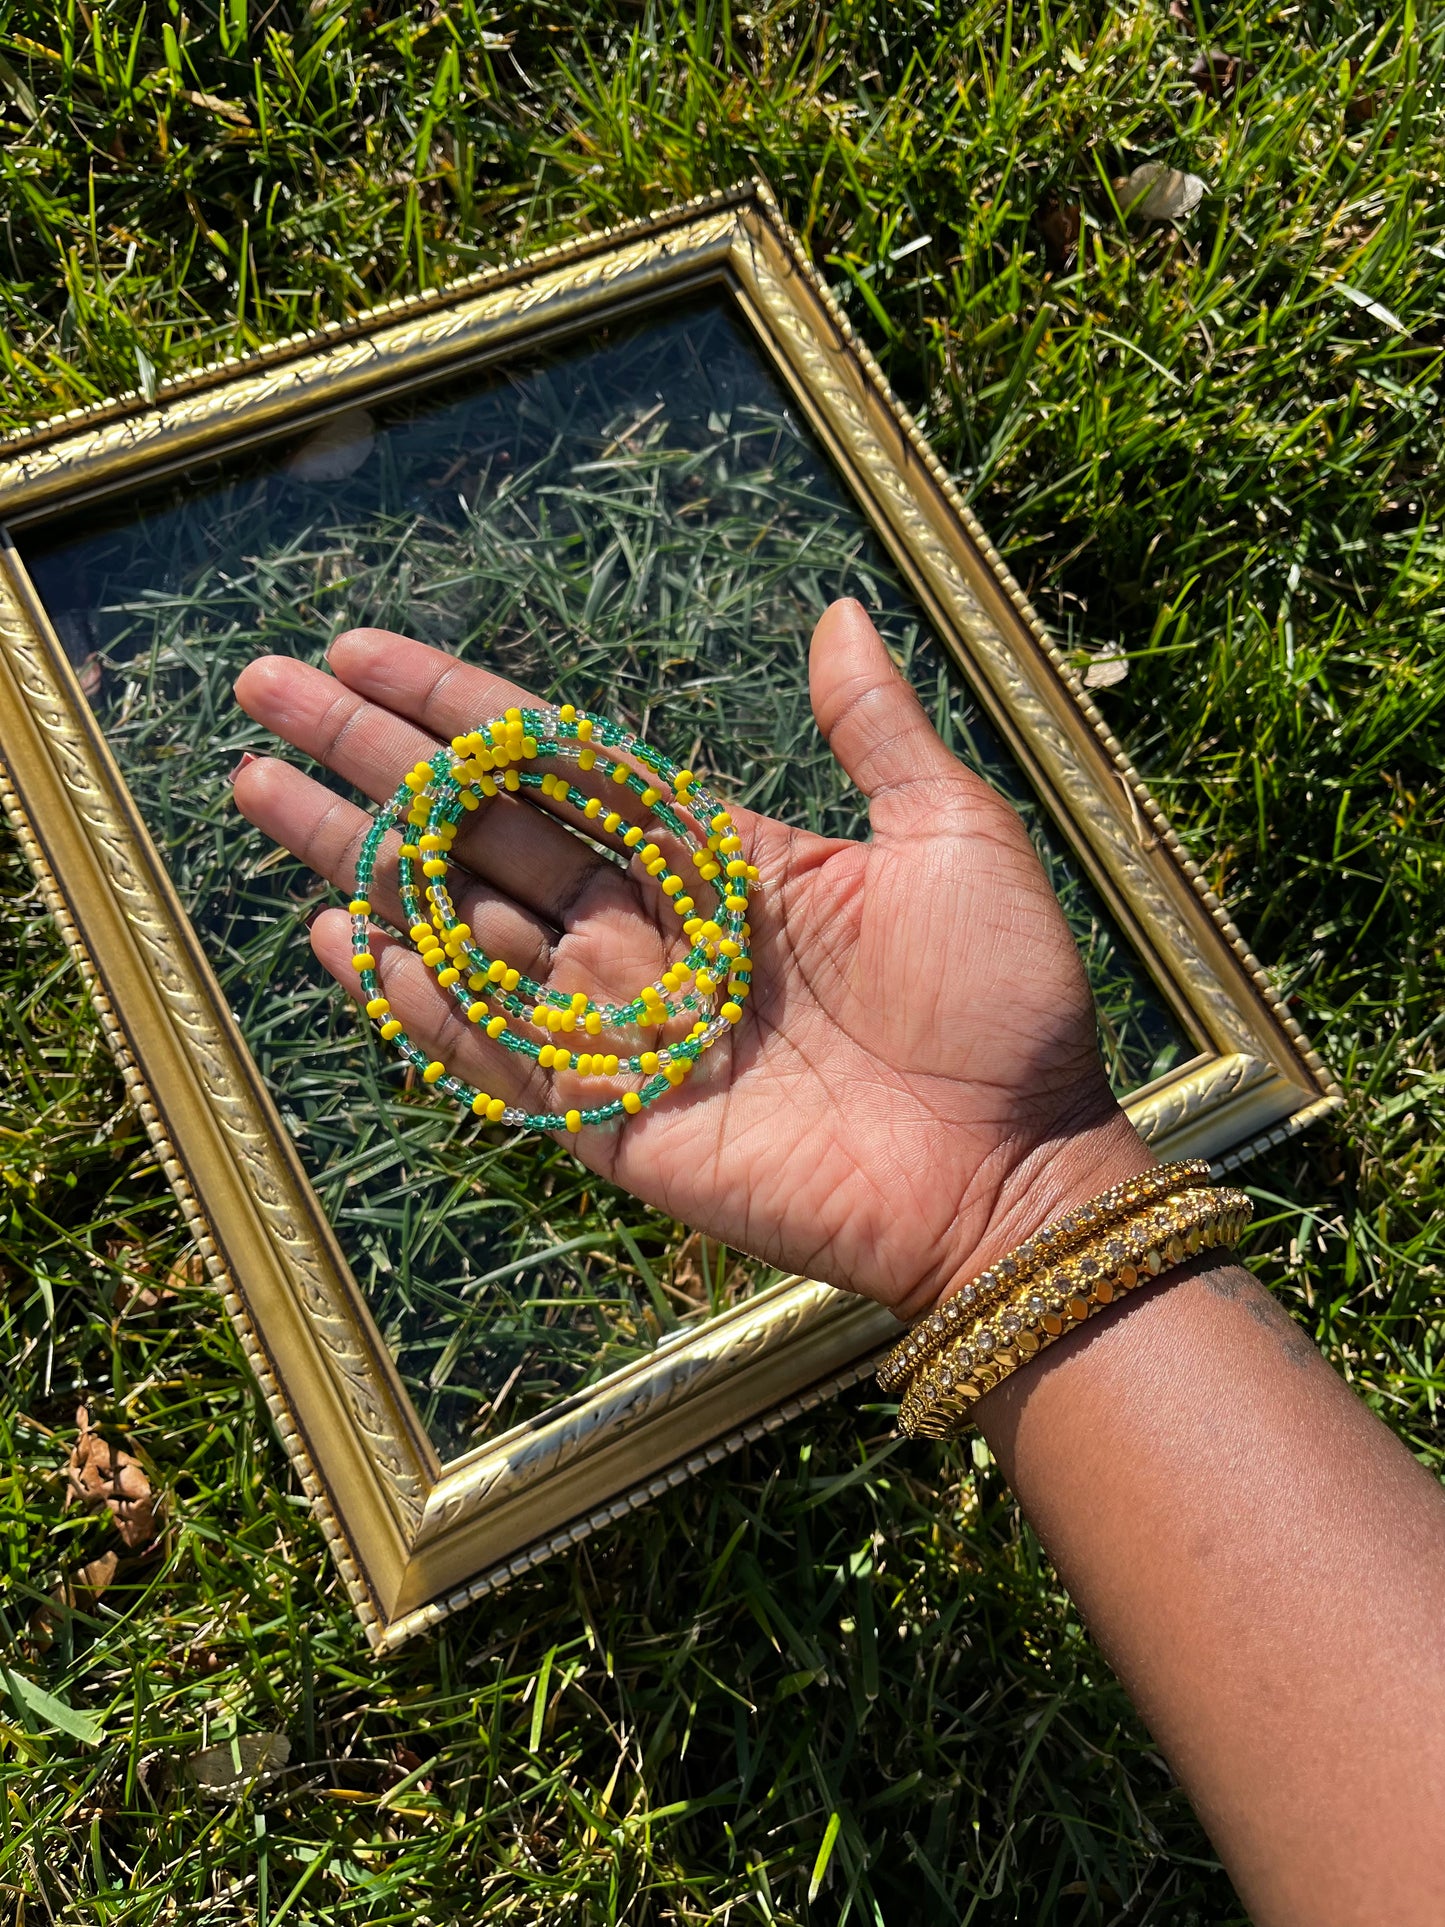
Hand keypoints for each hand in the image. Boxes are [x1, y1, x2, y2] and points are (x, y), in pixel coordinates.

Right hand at [233, 598, 1150, 1320]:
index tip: (362, 647)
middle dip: (370, 760)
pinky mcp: (610, 1119)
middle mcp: (648, 928)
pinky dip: (414, 997)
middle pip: (480, 826)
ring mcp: (619, 1023)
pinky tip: (340, 936)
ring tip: (258, 792)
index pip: (558, 760)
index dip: (459, 702)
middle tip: (262, 691)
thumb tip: (838, 611)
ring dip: (360, 860)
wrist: (1014, 1174)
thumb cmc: (1003, 1005)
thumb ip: (875, 734)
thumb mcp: (951, 837)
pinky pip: (489, 1049)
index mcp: (717, 854)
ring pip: (463, 923)